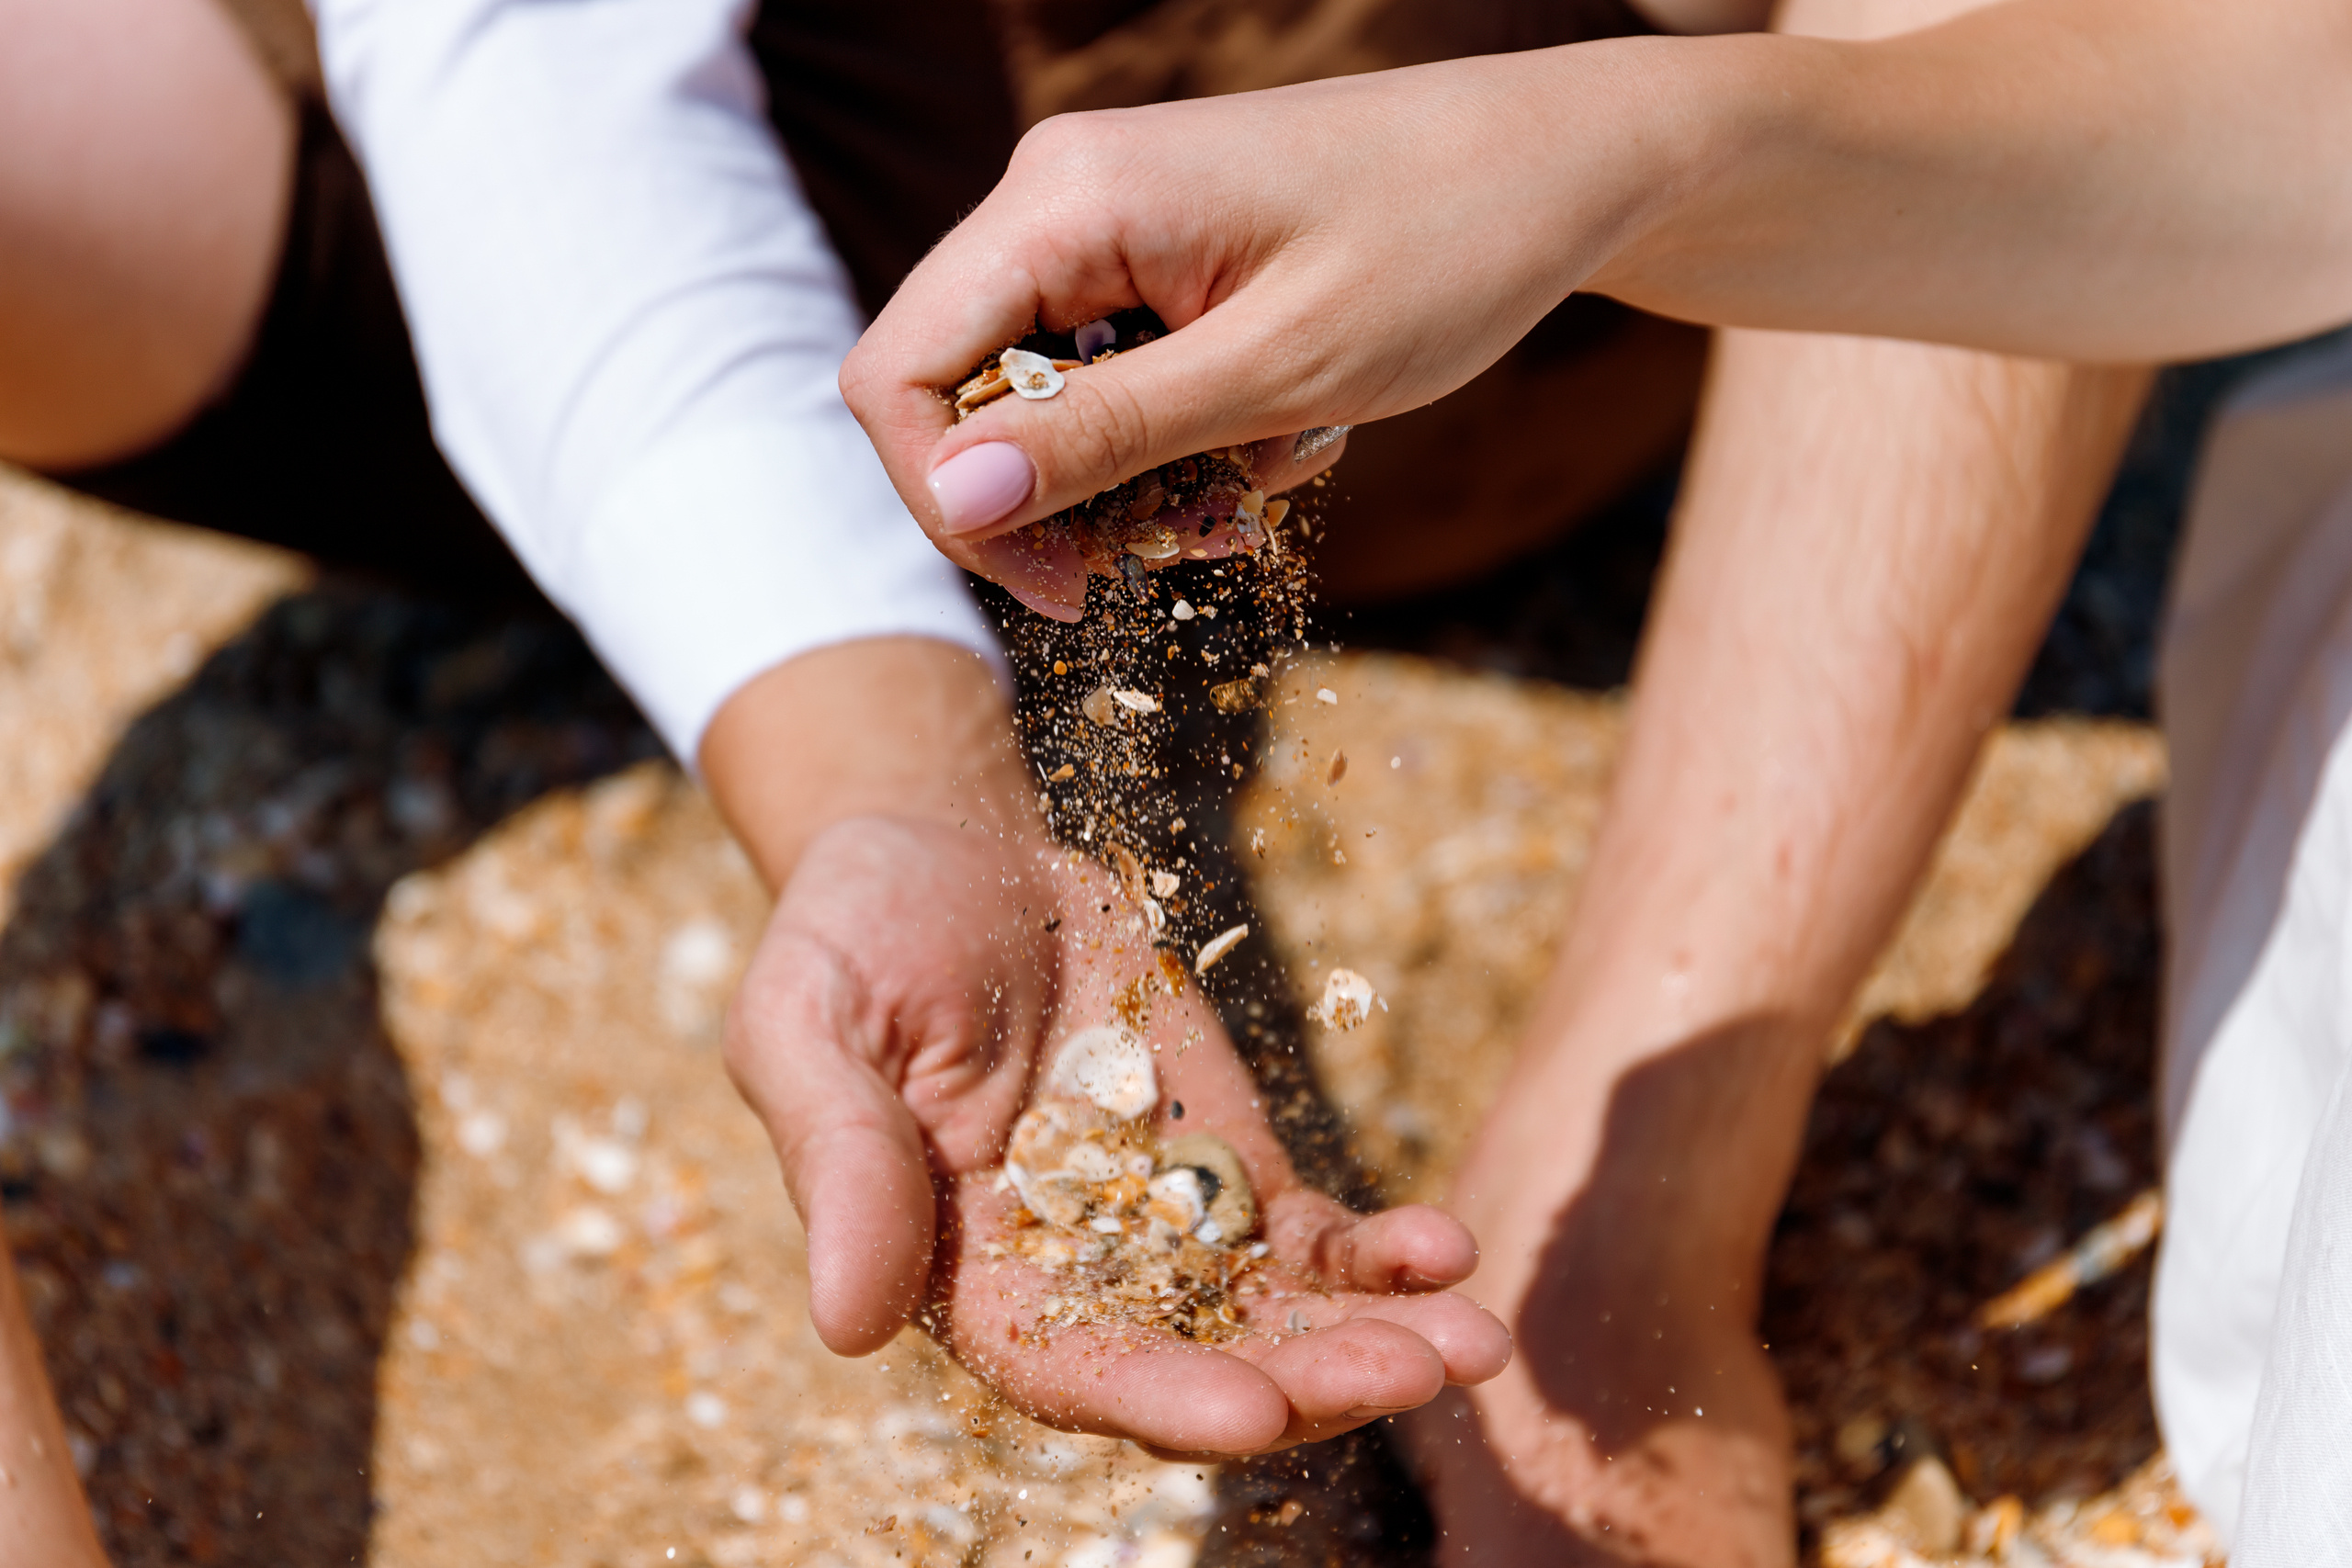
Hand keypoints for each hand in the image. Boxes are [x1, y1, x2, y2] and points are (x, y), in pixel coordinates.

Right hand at [723, 814, 1510, 1454]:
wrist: (946, 848)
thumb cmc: (853, 934)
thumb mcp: (812, 1027)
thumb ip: (843, 1166)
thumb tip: (842, 1326)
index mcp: (960, 1272)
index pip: (1065, 1369)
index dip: (1159, 1397)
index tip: (1253, 1413)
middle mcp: (1071, 1277)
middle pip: (1199, 1361)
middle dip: (1307, 1379)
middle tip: (1416, 1372)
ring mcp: (1161, 1223)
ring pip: (1274, 1314)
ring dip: (1372, 1336)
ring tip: (1474, 1341)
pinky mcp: (1226, 1161)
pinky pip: (1312, 1233)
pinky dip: (1380, 1253)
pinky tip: (1448, 1251)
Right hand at [839, 47, 1674, 593]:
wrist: (1563, 170)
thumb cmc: (1446, 247)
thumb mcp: (1281, 369)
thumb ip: (1113, 433)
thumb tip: (960, 496)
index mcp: (1066, 200)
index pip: (899, 373)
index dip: (951, 502)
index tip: (1070, 587)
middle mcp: (1058, 196)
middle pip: (959, 395)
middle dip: (1056, 501)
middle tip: (1179, 552)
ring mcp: (1103, 222)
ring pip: (1041, 401)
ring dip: (1132, 480)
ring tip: (1255, 489)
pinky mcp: (1152, 255)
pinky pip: (1110, 378)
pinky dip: (1177, 439)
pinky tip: (1277, 439)